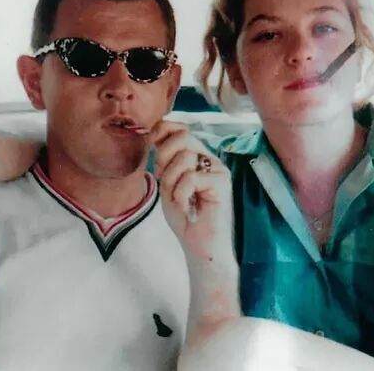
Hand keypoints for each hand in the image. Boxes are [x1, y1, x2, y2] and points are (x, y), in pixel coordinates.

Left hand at [151, 121, 233, 263]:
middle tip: (166, 182)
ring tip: (180, 200)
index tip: (152, 150)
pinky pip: (190, 177)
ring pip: (184, 157)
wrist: (201, 247)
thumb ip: (164, 160)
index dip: (161, 132)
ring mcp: (218, 169)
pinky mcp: (222, 182)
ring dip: (172, 182)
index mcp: (197, 156)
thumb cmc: (185, 218)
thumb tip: (155, 134)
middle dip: (164, 158)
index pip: (179, 127)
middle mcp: (209, 159)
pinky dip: (181, 195)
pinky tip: (188, 208)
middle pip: (182, 136)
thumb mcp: (167, 184)